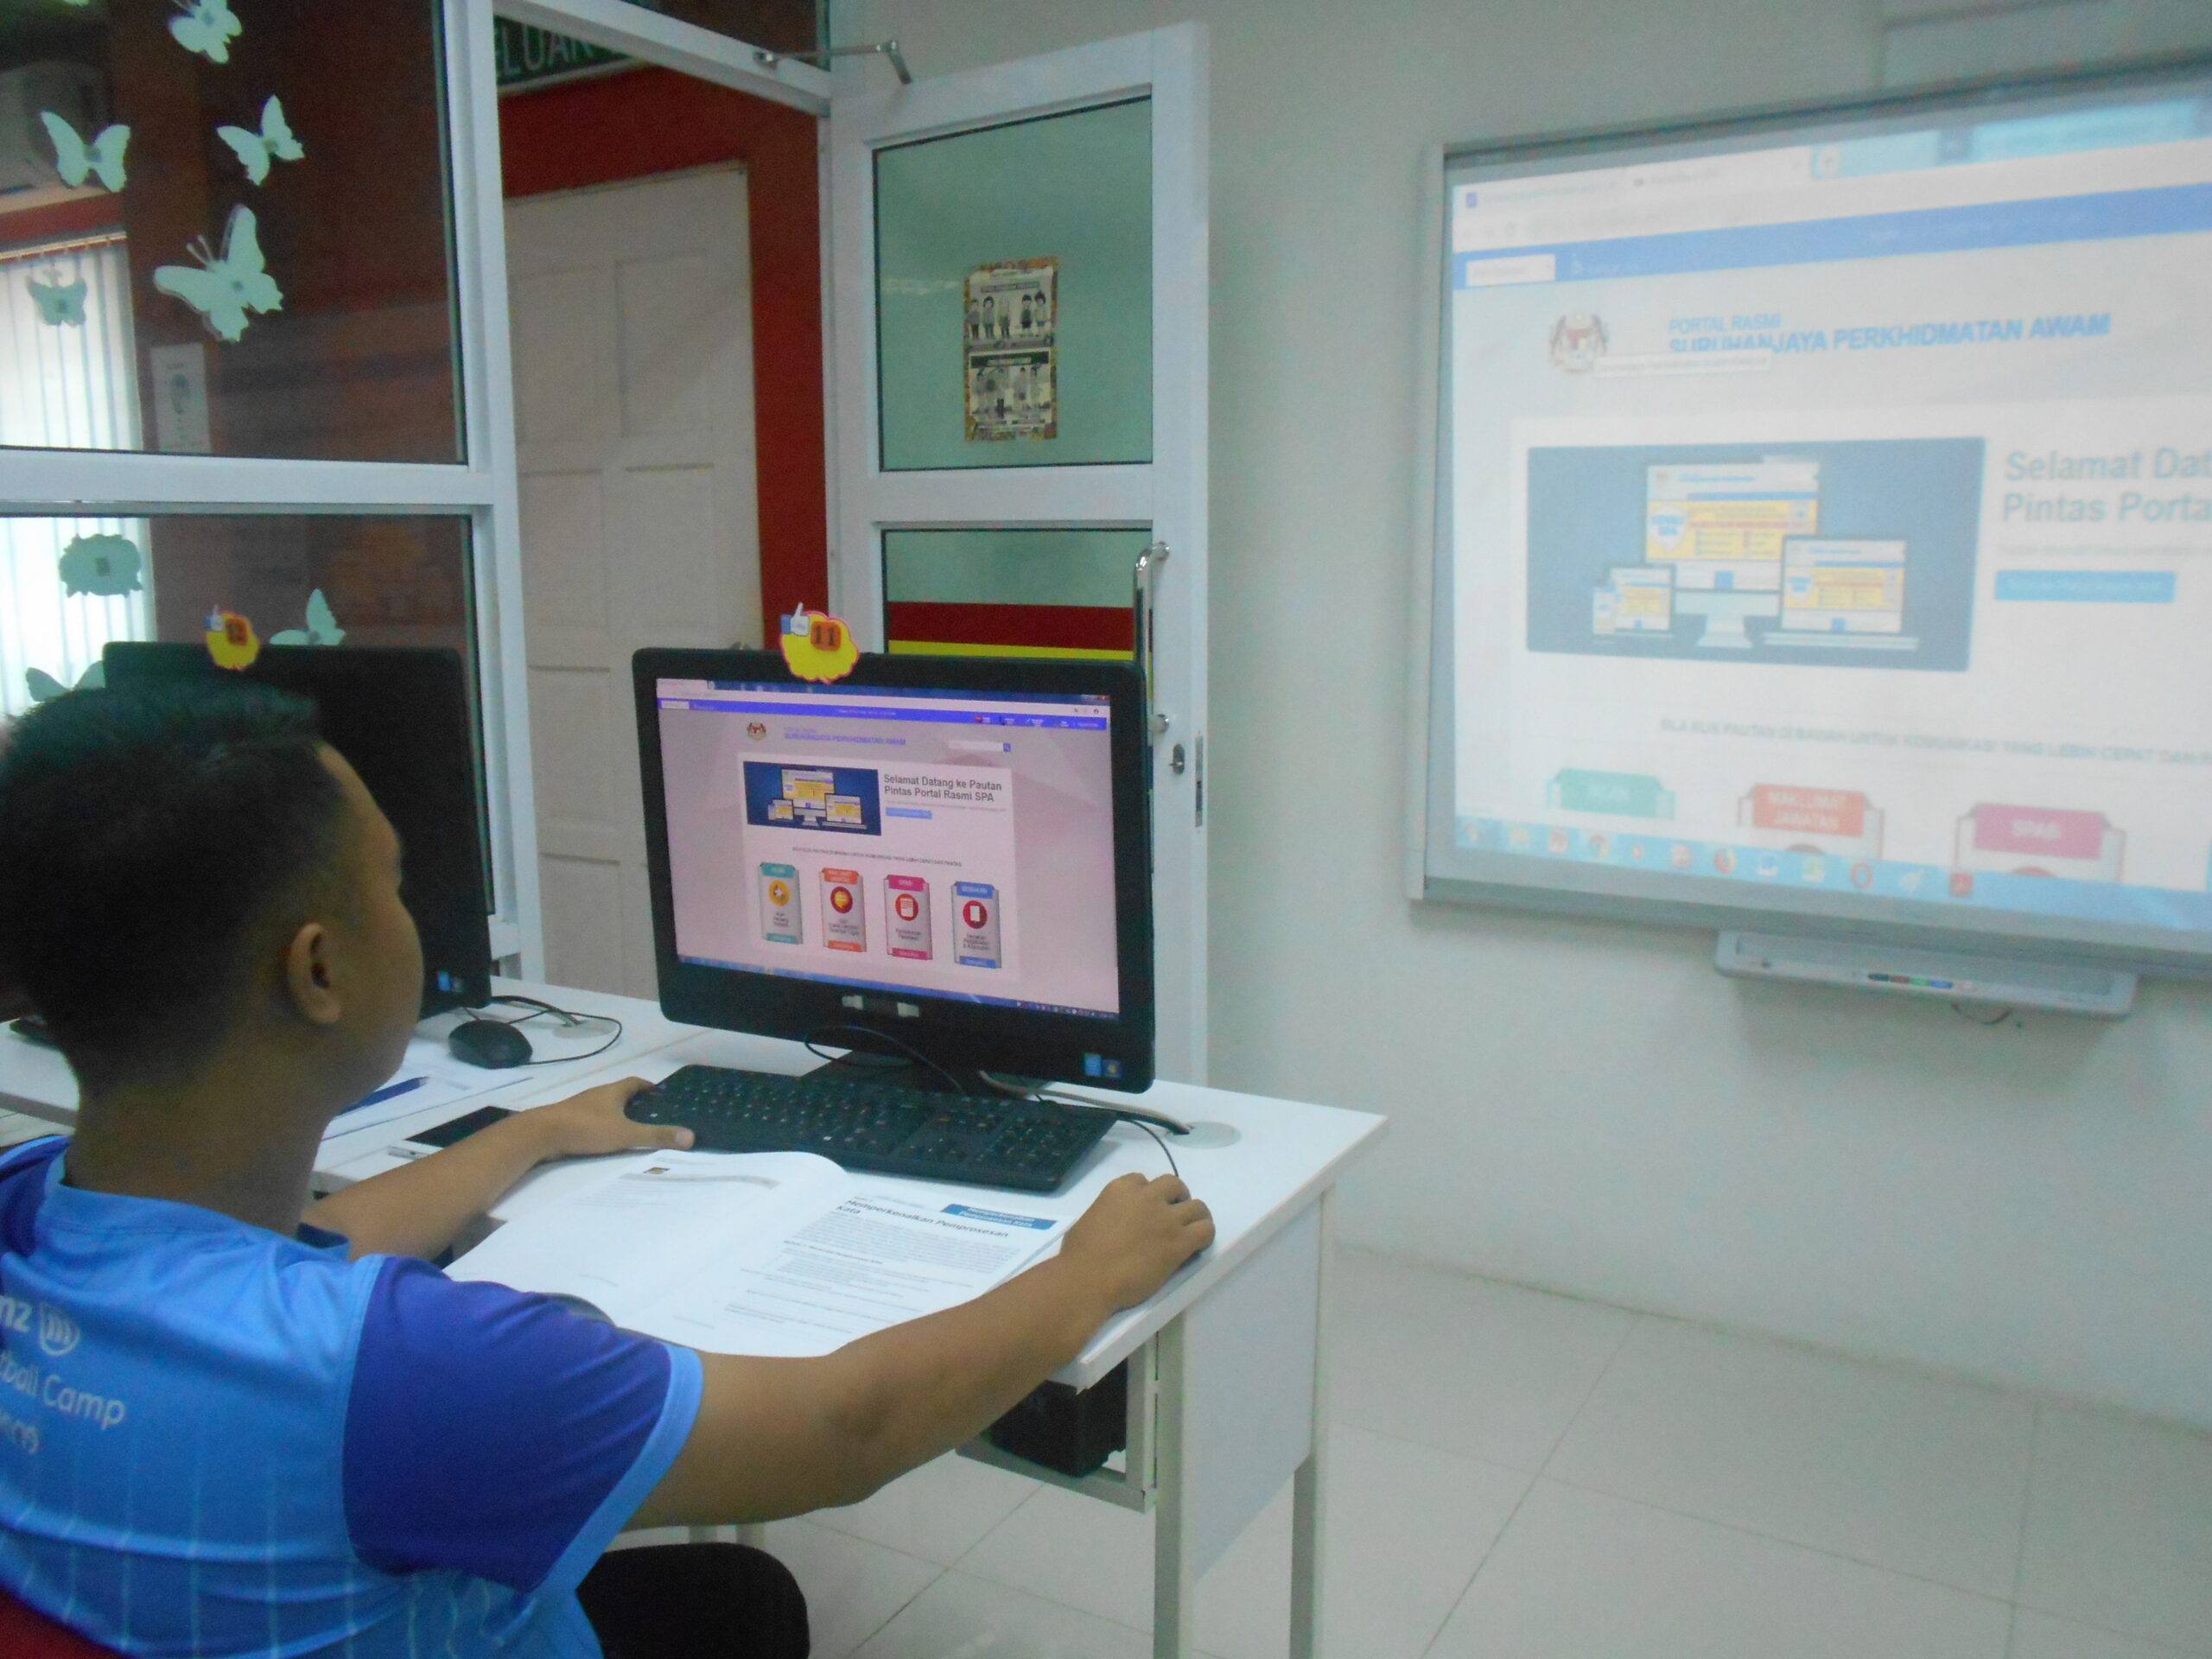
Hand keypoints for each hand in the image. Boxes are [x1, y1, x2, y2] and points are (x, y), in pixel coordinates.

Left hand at [521, 1077, 692, 1160]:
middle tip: (651, 1115)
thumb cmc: (586, 1128)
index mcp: (612, 1091)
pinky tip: (605, 1141)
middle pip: (620, 1093)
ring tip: (631, 1130)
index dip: (648, 1086)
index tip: (660, 1093)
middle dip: (635, 1102)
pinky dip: (602, 1126)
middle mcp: (597, 1095)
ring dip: (617, 1114)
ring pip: (604, 1107)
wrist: (541, 1134)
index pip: (635, 1082)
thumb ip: (656, 1136)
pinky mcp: (568, 1121)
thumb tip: (691, 1137)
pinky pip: (591, 1120)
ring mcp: (580, 1108)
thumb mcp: (625, 1134)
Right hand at [1059, 1174, 1213, 1311]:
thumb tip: (1113, 1223)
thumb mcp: (1089, 1219)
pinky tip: (1196, 1246)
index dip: (1147, 1195)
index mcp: (1121, 1189)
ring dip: (1195, 1216)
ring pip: (1197, 1206)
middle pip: (1174, 1185)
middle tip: (1172, 1216)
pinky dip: (1204, 1236)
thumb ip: (1107, 1212)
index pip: (1143, 1181)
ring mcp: (1166, 1219)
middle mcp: (1147, 1197)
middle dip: (1176, 1198)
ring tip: (1190, 1231)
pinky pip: (1205, 1230)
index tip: (1146, 1209)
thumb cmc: (1079, 1255)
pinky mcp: (1179, 1242)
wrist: (1088, 1279)